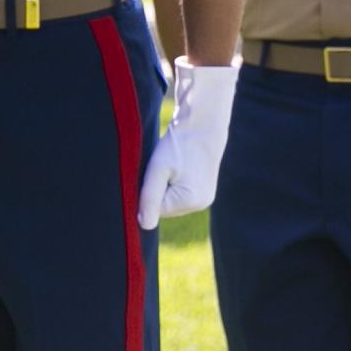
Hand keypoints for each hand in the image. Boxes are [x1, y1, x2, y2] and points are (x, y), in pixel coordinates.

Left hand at [136, 61, 235, 226]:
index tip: (154, 172)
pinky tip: (178, 168)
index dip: (147, 192)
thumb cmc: (178, 144)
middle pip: (164, 208)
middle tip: (162, 167)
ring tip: (171, 166)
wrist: (202, 124)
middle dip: (157, 191)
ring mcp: (205, 199)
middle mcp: (201, 204)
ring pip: (171, 201)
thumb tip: (145, 226)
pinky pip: (180, 195)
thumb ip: (149, 198)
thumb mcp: (157, 170)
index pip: (155, 210)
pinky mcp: (205, 191)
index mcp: (190, 201)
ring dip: (165, 187)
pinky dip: (173, 184)